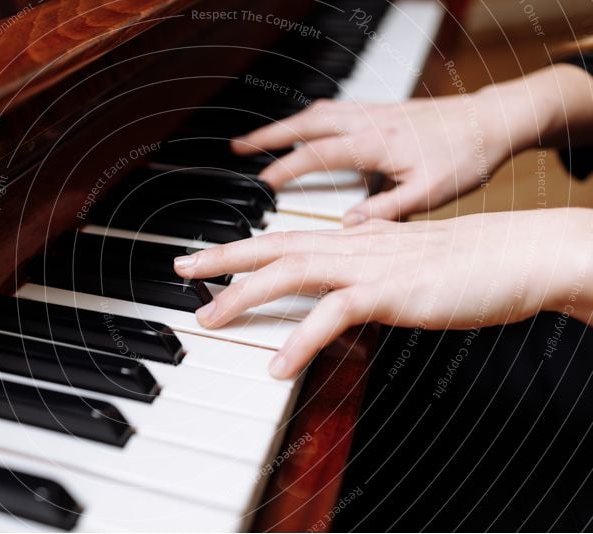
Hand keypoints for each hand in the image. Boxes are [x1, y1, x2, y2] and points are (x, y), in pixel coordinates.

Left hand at [174, 209, 592, 378]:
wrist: (513, 255)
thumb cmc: (461, 263)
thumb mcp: (399, 264)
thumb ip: (363, 272)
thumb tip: (338, 291)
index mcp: (352, 241)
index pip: (284, 238)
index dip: (240, 246)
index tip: (206, 256)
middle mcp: (352, 247)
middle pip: (273, 246)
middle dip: (222, 257)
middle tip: (181, 268)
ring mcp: (368, 267)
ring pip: (291, 272)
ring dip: (245, 295)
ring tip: (209, 318)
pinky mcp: (390, 293)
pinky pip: (334, 314)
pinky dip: (302, 339)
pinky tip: (278, 365)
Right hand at [231, 66, 587, 224]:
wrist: (495, 121)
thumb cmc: (466, 157)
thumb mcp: (430, 194)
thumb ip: (387, 211)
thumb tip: (348, 226)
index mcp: (375, 144)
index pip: (317, 156)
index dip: (284, 170)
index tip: (260, 186)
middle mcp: (368, 122)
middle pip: (306, 125)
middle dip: (268, 137)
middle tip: (237, 149)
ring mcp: (373, 113)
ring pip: (318, 112)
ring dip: (286, 124)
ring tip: (260, 139)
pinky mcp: (381, 110)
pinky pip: (335, 109)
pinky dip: (311, 118)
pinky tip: (308, 128)